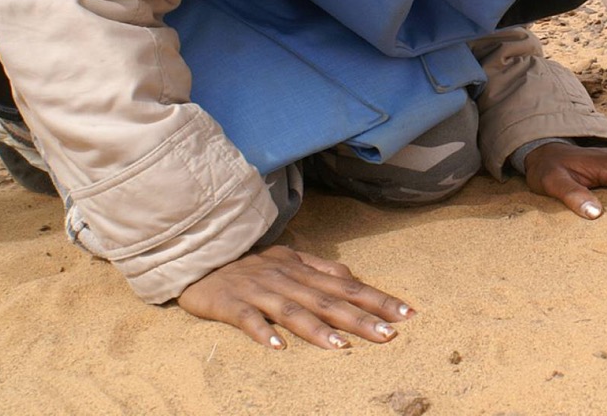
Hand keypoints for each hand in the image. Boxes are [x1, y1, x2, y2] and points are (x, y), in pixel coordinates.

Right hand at [177, 245, 414, 349]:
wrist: (199, 257)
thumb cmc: (250, 264)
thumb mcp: (288, 259)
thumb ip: (320, 268)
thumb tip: (353, 278)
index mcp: (304, 269)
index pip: (349, 285)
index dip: (378, 299)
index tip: (408, 315)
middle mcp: (287, 278)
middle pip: (329, 300)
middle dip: (360, 319)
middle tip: (389, 336)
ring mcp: (259, 291)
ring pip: (293, 311)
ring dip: (318, 330)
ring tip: (342, 347)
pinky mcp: (230, 304)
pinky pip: (249, 320)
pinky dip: (264, 333)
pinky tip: (279, 349)